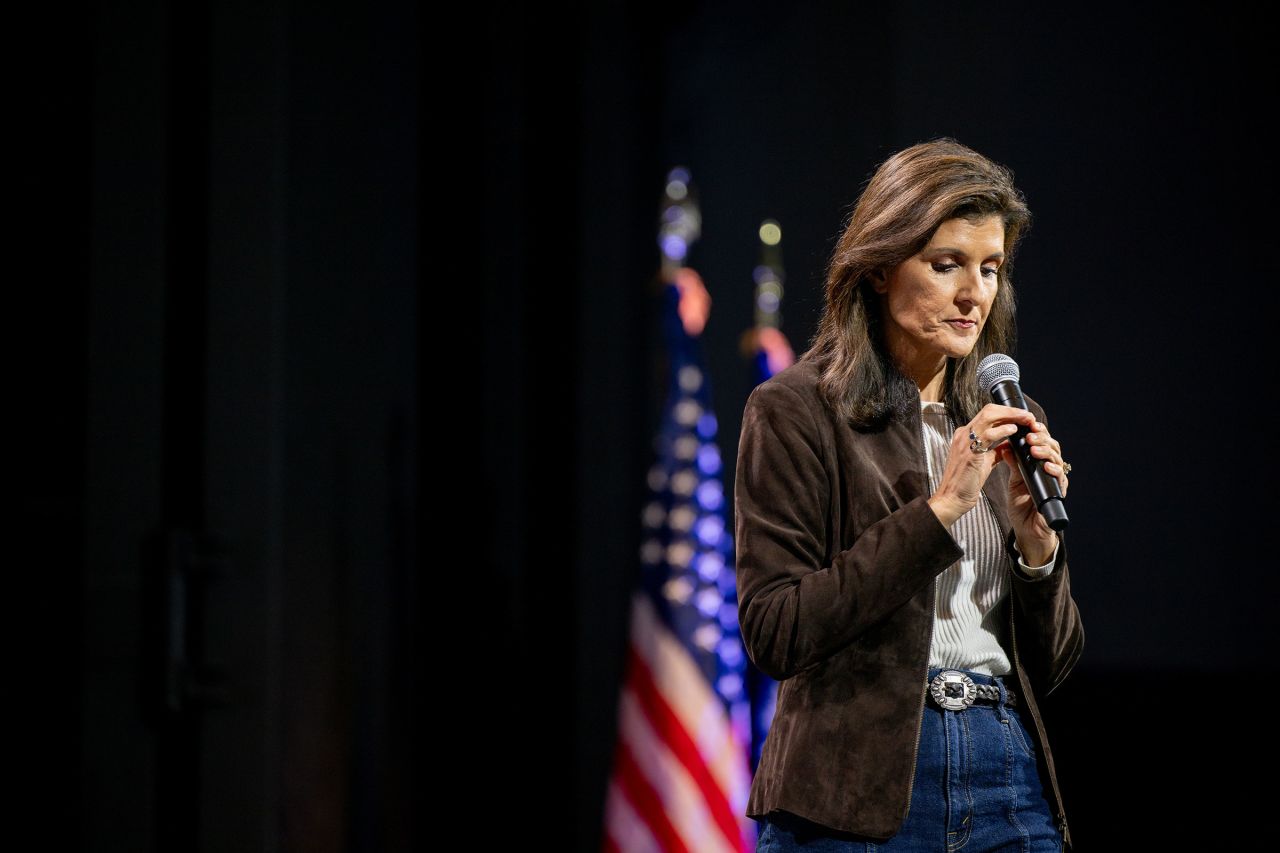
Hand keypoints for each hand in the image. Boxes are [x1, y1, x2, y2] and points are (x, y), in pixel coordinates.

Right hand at [928, 403, 1037, 526]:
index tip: (1023, 418)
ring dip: (1011, 416)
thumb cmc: (965, 483)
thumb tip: (1008, 444)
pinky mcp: (969, 452)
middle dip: (1012, 411)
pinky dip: (1003, 430)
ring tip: (1026, 420)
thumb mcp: (983, 462)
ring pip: (989, 417)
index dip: (1007, 413)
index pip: (988, 415)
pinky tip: (1013, 431)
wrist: (952, 498)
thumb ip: (994, 451)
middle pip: (989, 411)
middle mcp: (963, 434)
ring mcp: (964, 441)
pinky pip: (987, 434)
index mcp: (965, 435)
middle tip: (1028, 416)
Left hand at [996, 418, 1067, 564]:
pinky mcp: (1059, 494)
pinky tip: (1046, 466)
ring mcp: (1056, 481)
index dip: (1037, 432)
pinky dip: (1054, 471)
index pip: (1041, 442)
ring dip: (1046, 452)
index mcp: (1039, 463)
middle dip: (1041, 439)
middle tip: (1029, 436)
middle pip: (1052, 447)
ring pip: (1058, 460)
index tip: (1027, 424)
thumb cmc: (1021, 504)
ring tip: (1034, 449)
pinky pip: (1060, 479)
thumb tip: (1005, 445)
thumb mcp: (1013, 480)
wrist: (1026, 528)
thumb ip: (1012, 463)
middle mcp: (1050, 469)